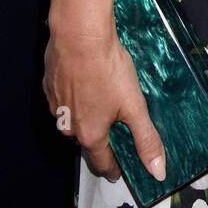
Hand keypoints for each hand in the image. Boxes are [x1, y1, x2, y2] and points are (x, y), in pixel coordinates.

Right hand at [43, 27, 165, 184]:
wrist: (79, 35)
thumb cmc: (108, 70)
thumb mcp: (134, 106)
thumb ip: (146, 139)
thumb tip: (158, 172)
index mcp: (90, 134)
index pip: (101, 163)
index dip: (112, 168)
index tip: (118, 171)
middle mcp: (68, 126)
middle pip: (86, 140)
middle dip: (99, 138)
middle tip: (114, 130)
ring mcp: (55, 105)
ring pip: (72, 119)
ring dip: (85, 115)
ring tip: (101, 102)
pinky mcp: (49, 84)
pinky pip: (62, 98)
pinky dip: (73, 95)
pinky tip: (85, 81)